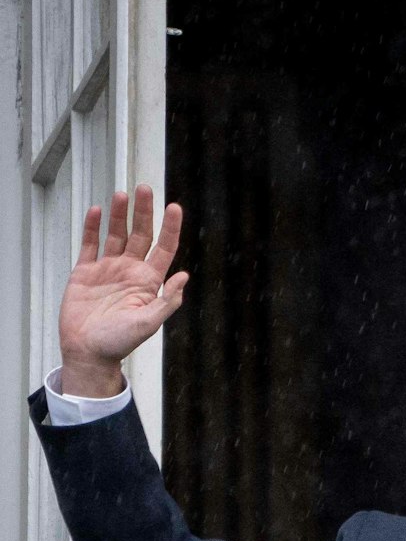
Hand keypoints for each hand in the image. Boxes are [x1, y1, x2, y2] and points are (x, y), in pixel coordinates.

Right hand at [57, 186, 186, 397]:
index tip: (174, 207)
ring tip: (121, 195)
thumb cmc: (119, 342)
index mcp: (148, 281)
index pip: (164, 248)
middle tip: (144, 189)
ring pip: (116, 234)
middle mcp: (130, 271)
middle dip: (143, 212)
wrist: (88, 351)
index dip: (170, 228)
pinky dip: (92, 228)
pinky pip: (90, 244)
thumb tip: (183, 277)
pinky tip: (96, 211)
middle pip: (141, 234)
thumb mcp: (148, 323)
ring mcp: (108, 269)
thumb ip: (166, 300)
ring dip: (118, 215)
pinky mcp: (85, 272)